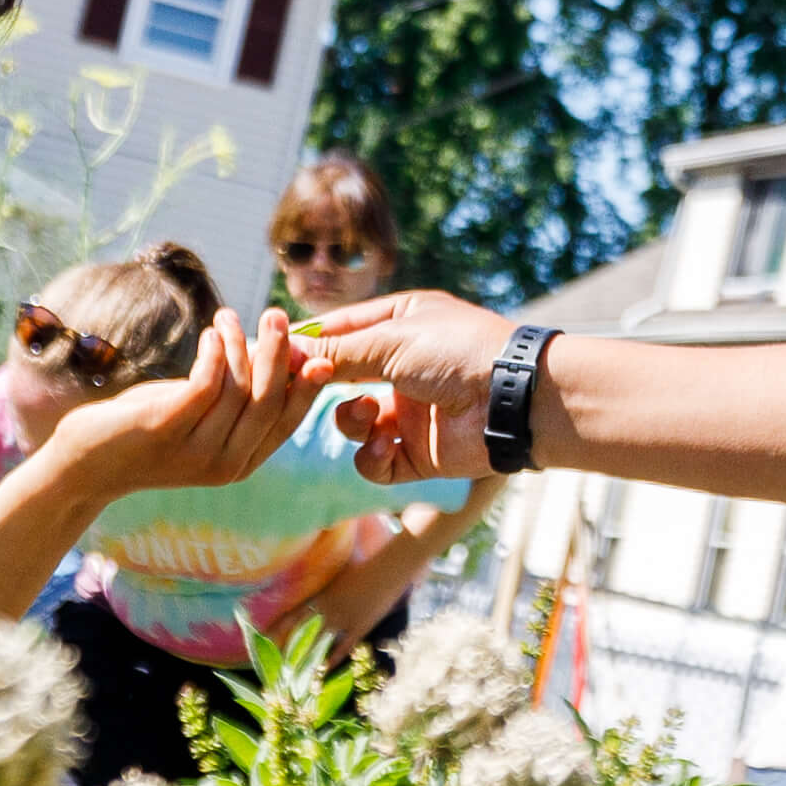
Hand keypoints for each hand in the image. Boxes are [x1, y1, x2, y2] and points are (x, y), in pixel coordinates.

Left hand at [43, 310, 322, 504]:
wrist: (85, 464)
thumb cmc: (146, 431)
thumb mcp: (199, 416)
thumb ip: (236, 395)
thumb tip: (282, 352)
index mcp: (240, 464)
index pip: (285, 422)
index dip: (305, 387)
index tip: (319, 355)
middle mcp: (224, 464)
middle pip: (269, 401)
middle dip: (278, 353)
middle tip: (277, 315)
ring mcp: (195, 451)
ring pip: (238, 388)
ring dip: (238, 343)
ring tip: (228, 316)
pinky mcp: (165, 429)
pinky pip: (206, 383)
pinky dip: (214, 352)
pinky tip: (210, 332)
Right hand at [306, 288, 508, 480]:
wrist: (514, 401)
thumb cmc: (460, 352)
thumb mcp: (391, 341)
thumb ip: (337, 352)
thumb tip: (286, 351)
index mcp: (402, 323)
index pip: (340, 330)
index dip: (306, 343)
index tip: (271, 353)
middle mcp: (404, 365)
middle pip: (340, 378)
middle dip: (317, 386)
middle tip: (293, 390)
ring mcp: (411, 411)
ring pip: (352, 422)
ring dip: (350, 421)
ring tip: (367, 414)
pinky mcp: (418, 453)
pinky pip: (375, 462)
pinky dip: (372, 456)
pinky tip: (386, 444)